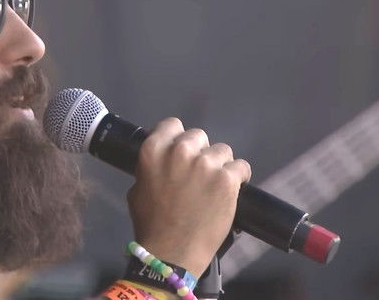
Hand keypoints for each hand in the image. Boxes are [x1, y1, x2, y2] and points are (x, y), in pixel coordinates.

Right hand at [127, 118, 251, 277]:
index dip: (179, 137)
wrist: (172, 253)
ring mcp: (206, 164)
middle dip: (200, 153)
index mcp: (153, 150)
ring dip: (220, 166)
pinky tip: (232, 191)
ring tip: (215, 187)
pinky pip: (241, 167)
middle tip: (199, 175)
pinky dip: (238, 178)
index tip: (184, 152)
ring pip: (222, 151)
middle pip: (199, 136)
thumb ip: (151, 168)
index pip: (173, 124)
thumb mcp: (138, 190)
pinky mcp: (227, 179)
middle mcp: (180, 151)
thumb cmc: (151, 225)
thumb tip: (162, 161)